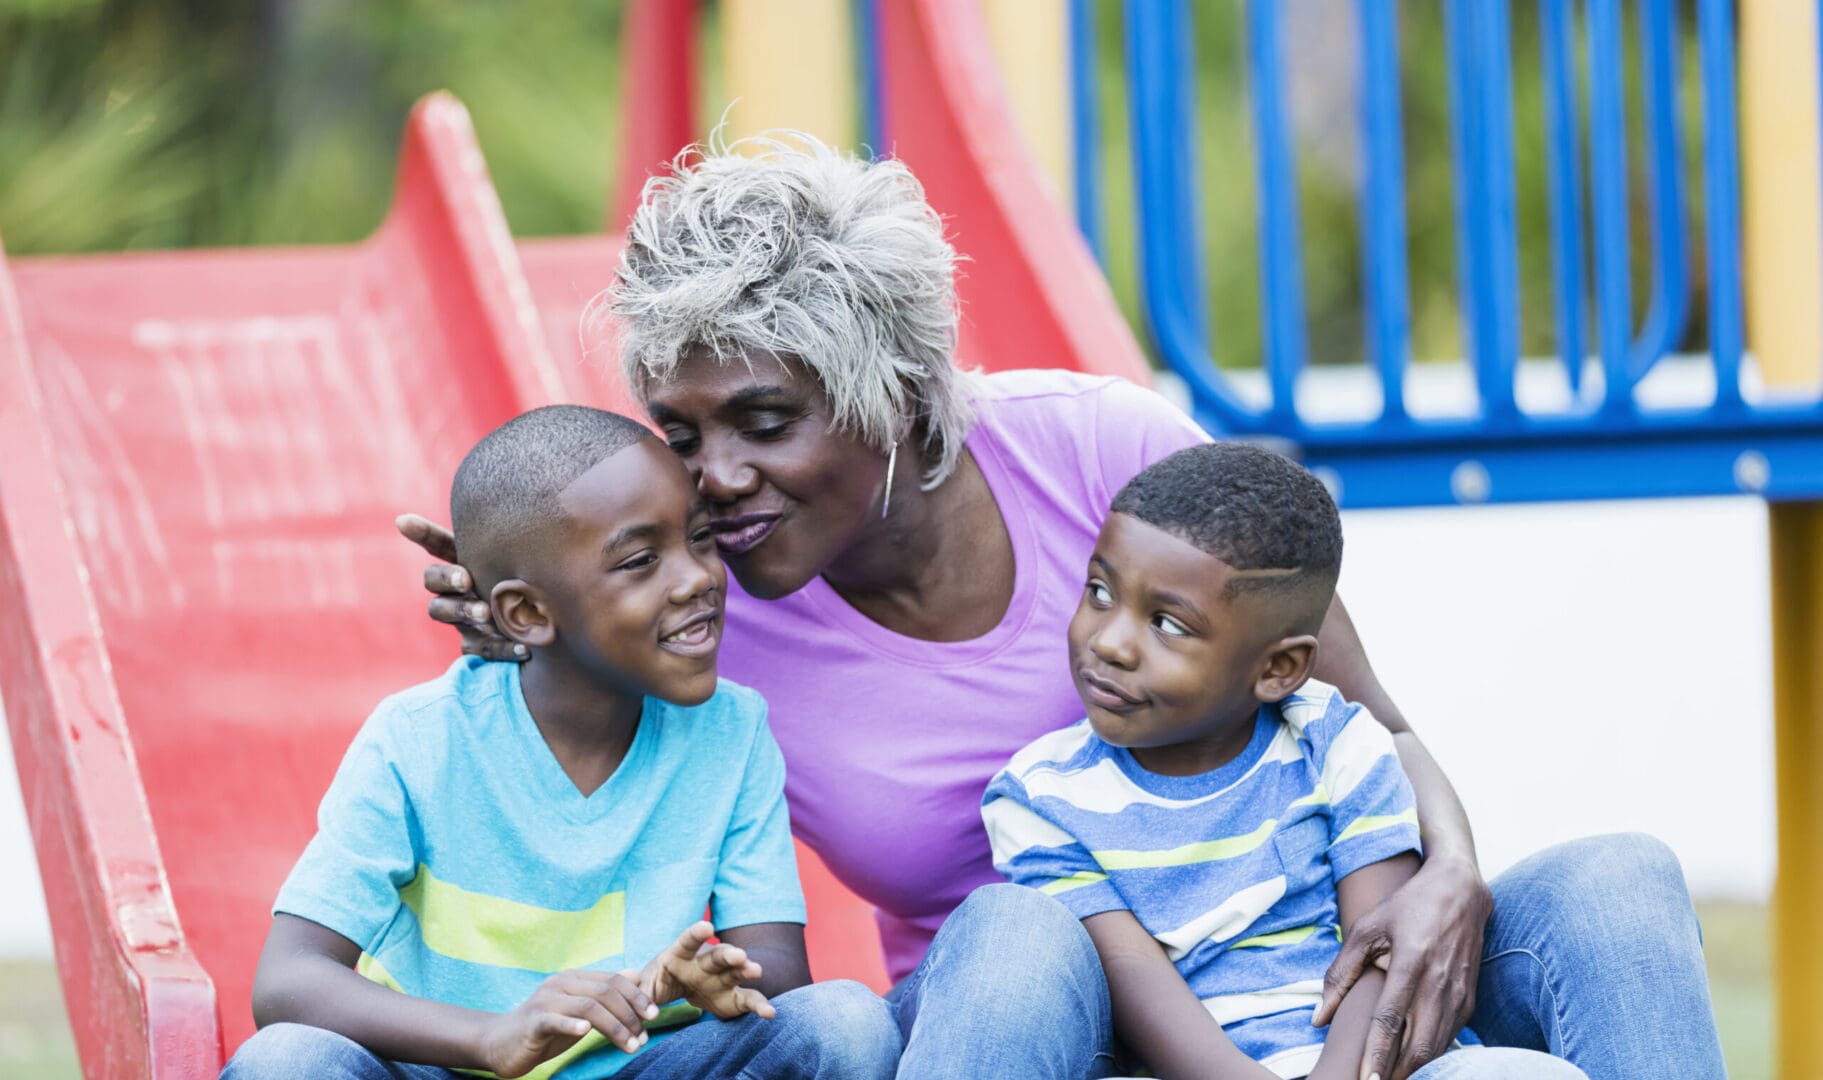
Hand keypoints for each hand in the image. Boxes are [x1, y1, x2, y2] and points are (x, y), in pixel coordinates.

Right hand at [396, 513, 525, 662]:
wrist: (548, 624)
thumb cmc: (536, 579)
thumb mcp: (529, 562)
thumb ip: (521, 545)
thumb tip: (530, 521)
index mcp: (464, 560)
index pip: (437, 542)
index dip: (421, 531)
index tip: (404, 521)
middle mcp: (454, 588)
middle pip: (432, 579)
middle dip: (447, 578)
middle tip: (465, 579)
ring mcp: (461, 617)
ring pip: (443, 612)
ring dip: (464, 611)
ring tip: (487, 613)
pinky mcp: (475, 644)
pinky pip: (479, 647)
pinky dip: (501, 648)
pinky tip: (523, 648)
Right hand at [477, 968, 659, 1076]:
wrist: (502, 1042)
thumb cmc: (546, 1027)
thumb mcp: (580, 1009)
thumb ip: (605, 992)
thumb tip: (635, 974)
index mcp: (575, 978)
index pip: (613, 980)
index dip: (637, 996)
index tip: (654, 1016)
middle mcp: (561, 983)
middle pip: (605, 992)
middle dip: (630, 1015)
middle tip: (643, 1038)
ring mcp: (546, 1000)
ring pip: (588, 1007)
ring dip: (614, 1027)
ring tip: (630, 1046)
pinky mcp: (533, 1021)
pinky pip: (554, 1020)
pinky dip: (571, 1025)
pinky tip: (585, 1032)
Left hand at [641, 921, 775, 1021]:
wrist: (681, 990)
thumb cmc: (660, 982)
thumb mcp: (645, 985)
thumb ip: (638, 989)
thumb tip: (630, 985)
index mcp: (680, 955)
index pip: (687, 942)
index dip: (696, 934)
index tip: (706, 926)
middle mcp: (705, 963)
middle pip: (717, 955)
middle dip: (728, 955)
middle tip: (739, 956)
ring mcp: (722, 979)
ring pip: (736, 971)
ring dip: (746, 970)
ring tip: (755, 971)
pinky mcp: (734, 998)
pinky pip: (749, 1000)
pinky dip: (759, 1006)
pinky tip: (769, 1013)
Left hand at [1312, 856, 1490, 1079]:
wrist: (1459, 892)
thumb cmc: (1406, 907)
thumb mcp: (1366, 929)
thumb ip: (1340, 974)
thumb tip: (1318, 1018)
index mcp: (1411, 962)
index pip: (1391, 1020)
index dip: (1377, 1054)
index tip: (1365, 1079)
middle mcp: (1439, 982)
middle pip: (1418, 1044)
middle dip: (1394, 1071)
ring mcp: (1459, 994)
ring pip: (1435, 1048)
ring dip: (1411, 1068)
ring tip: (1385, 1076)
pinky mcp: (1469, 1000)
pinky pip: (1448, 1038)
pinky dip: (1428, 1055)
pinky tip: (1408, 1062)